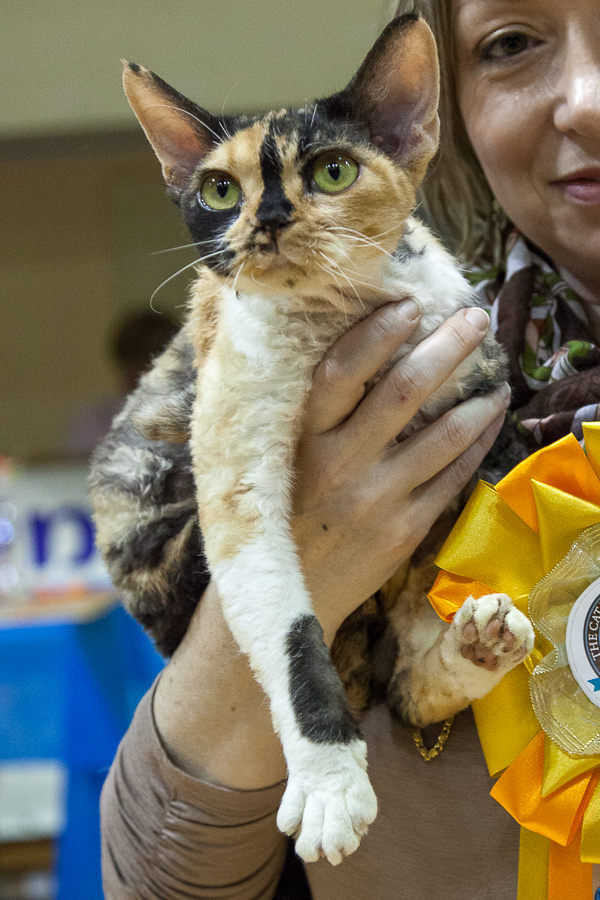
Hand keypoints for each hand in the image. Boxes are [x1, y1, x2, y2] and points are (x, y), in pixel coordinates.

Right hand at [291, 300, 509, 643]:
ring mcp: (379, 499)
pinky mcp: (406, 530)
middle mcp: (342, 465)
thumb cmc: (275, 519)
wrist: (289, 597)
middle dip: (446, 347)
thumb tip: (338, 355)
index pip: (341, 372)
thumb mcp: (271, 462)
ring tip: (497, 372)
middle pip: (403, 391)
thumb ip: (301, 416)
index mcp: (302, 441)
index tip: (408, 305)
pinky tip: (489, 420)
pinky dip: (476, 443)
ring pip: (441, 435)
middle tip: (474, 318)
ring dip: (476, 396)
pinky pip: (452, 477)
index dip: (377, 334)